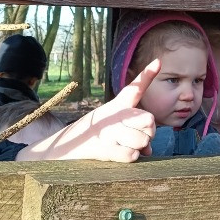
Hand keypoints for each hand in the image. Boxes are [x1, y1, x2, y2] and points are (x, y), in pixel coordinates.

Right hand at [17, 61, 158, 162]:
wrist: (61, 148)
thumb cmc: (93, 136)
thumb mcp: (111, 127)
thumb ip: (134, 134)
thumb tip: (149, 150)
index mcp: (115, 106)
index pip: (134, 89)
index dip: (147, 75)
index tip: (158, 62)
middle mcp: (112, 116)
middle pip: (148, 119)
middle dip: (150, 132)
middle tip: (139, 137)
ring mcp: (108, 132)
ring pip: (143, 139)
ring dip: (140, 147)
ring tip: (126, 147)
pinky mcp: (103, 149)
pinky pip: (132, 154)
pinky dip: (130, 157)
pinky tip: (119, 154)